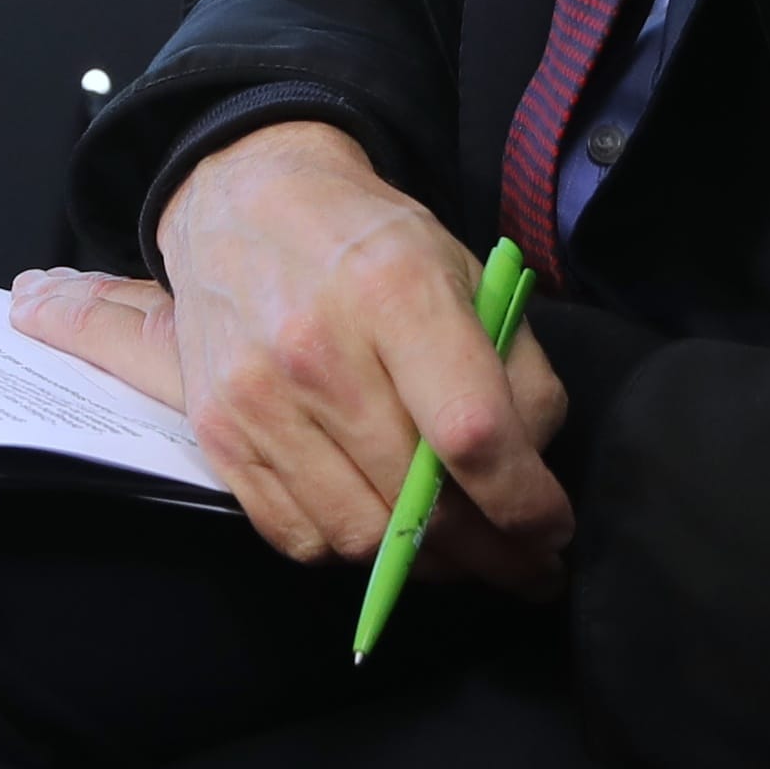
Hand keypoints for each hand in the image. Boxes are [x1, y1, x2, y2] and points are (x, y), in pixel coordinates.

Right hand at [11, 120, 567, 583]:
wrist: (237, 203)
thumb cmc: (364, 241)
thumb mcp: (464, 272)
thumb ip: (516, 370)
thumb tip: (527, 474)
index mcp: (393, 291)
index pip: (472, 433)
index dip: (524, 503)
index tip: (551, 530)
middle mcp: (315, 348)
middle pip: (418, 502)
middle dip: (492, 554)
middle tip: (524, 564)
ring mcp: (256, 397)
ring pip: (360, 535)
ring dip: (424, 564)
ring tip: (458, 552)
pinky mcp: (218, 431)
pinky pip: (297, 536)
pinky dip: (351, 551)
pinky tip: (382, 527)